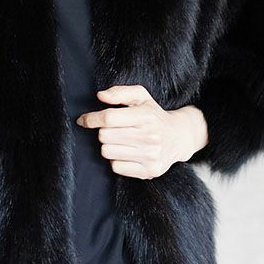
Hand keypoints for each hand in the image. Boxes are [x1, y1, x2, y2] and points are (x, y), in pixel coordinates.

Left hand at [76, 84, 207, 178]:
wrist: (179, 137)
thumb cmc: (154, 115)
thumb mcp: (141, 97)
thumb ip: (119, 92)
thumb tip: (100, 96)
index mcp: (147, 115)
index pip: (109, 118)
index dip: (91, 118)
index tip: (84, 120)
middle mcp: (150, 136)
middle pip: (104, 136)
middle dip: (104, 132)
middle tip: (114, 130)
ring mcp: (151, 155)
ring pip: (107, 152)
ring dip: (110, 146)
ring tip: (122, 142)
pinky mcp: (149, 171)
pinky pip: (116, 167)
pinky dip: (117, 160)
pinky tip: (127, 153)